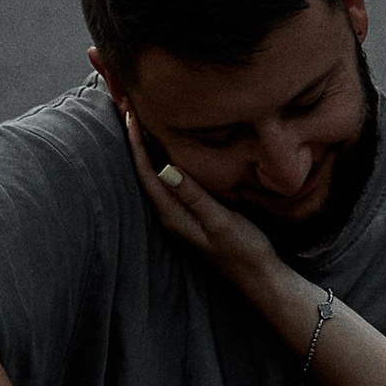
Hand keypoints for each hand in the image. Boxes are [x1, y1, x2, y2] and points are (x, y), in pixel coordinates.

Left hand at [120, 108, 292, 322]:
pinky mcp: (191, 214)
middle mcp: (170, 215)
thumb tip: (165, 168)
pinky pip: (169, 182)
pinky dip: (163, 161)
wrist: (257, 276)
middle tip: (128, 108)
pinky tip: (168, 151)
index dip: (137, 144)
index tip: (131, 115)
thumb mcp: (219, 220)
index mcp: (173, 215)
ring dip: (147, 150)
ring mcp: (179, 216)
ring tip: (141, 123)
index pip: (147, 173)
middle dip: (137, 141)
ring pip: (156, 176)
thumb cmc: (242, 248)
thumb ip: (193, 195)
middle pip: (145, 172)